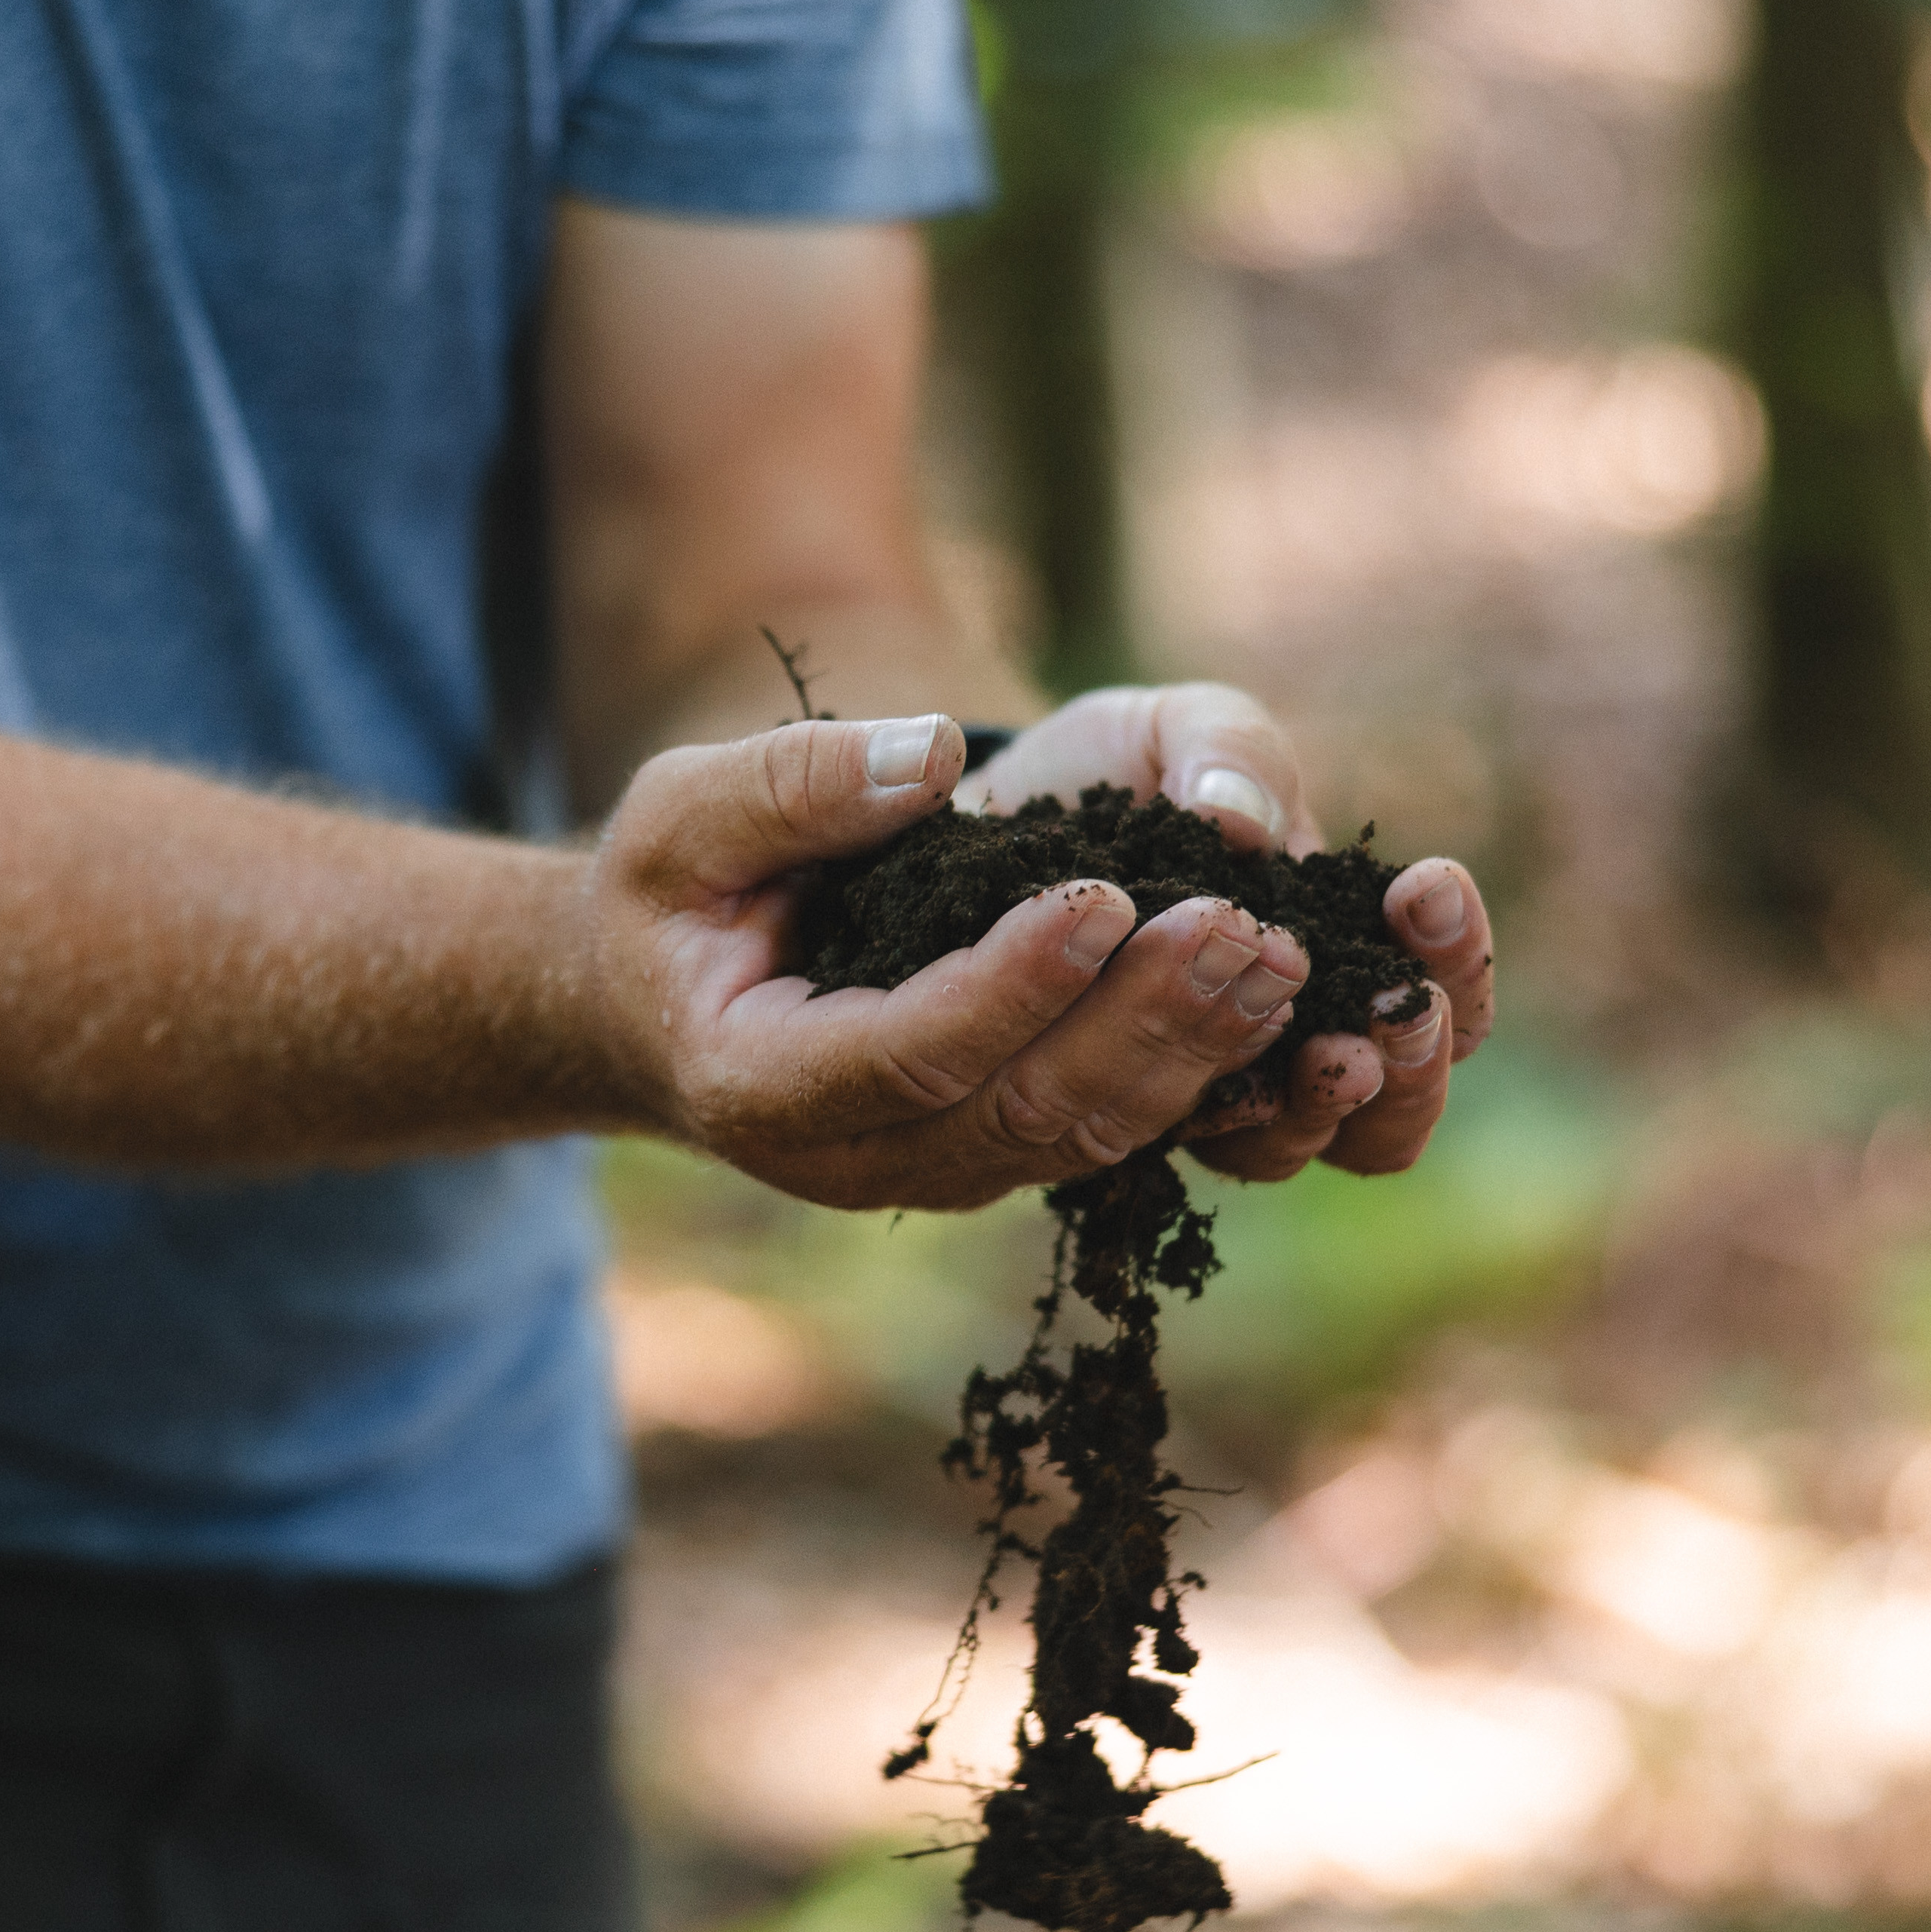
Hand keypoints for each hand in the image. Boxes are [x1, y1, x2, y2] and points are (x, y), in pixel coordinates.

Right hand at [583, 714, 1314, 1210]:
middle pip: (1020, 1112)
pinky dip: (1186, 1075)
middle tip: (1244, 929)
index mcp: (757, 1082)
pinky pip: (1097, 1133)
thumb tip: (933, 758)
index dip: (1013, 984)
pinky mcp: (984, 1156)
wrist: (654, 1001)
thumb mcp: (682, 813)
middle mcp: (847, 1157)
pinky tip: (1259, 1004)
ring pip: (1077, 1137)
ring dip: (1188, 1051)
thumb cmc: (668, 896)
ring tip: (1275, 955)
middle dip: (1142, 1021)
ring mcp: (925, 1173)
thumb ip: (794, 783)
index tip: (1106, 894)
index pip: (908, 1051)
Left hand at [967, 682, 1495, 1184]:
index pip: (1441, 998)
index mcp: (1335, 954)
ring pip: (1291, 1145)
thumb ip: (1231, 754)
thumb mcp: (1178, 731)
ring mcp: (1199, 1092)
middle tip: (1390, 1005)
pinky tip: (1193, 1065)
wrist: (974, 824)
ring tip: (1323, 1052)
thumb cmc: (1109, 776)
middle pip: (1392, 1108)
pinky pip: (1166, 1146)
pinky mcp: (1107, 1116)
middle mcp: (1282, 1045)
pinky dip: (1199, 1112)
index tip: (1427, 887)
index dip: (1458, 960)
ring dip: (1319, 1103)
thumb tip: (1246, 826)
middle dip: (1412, 1057)